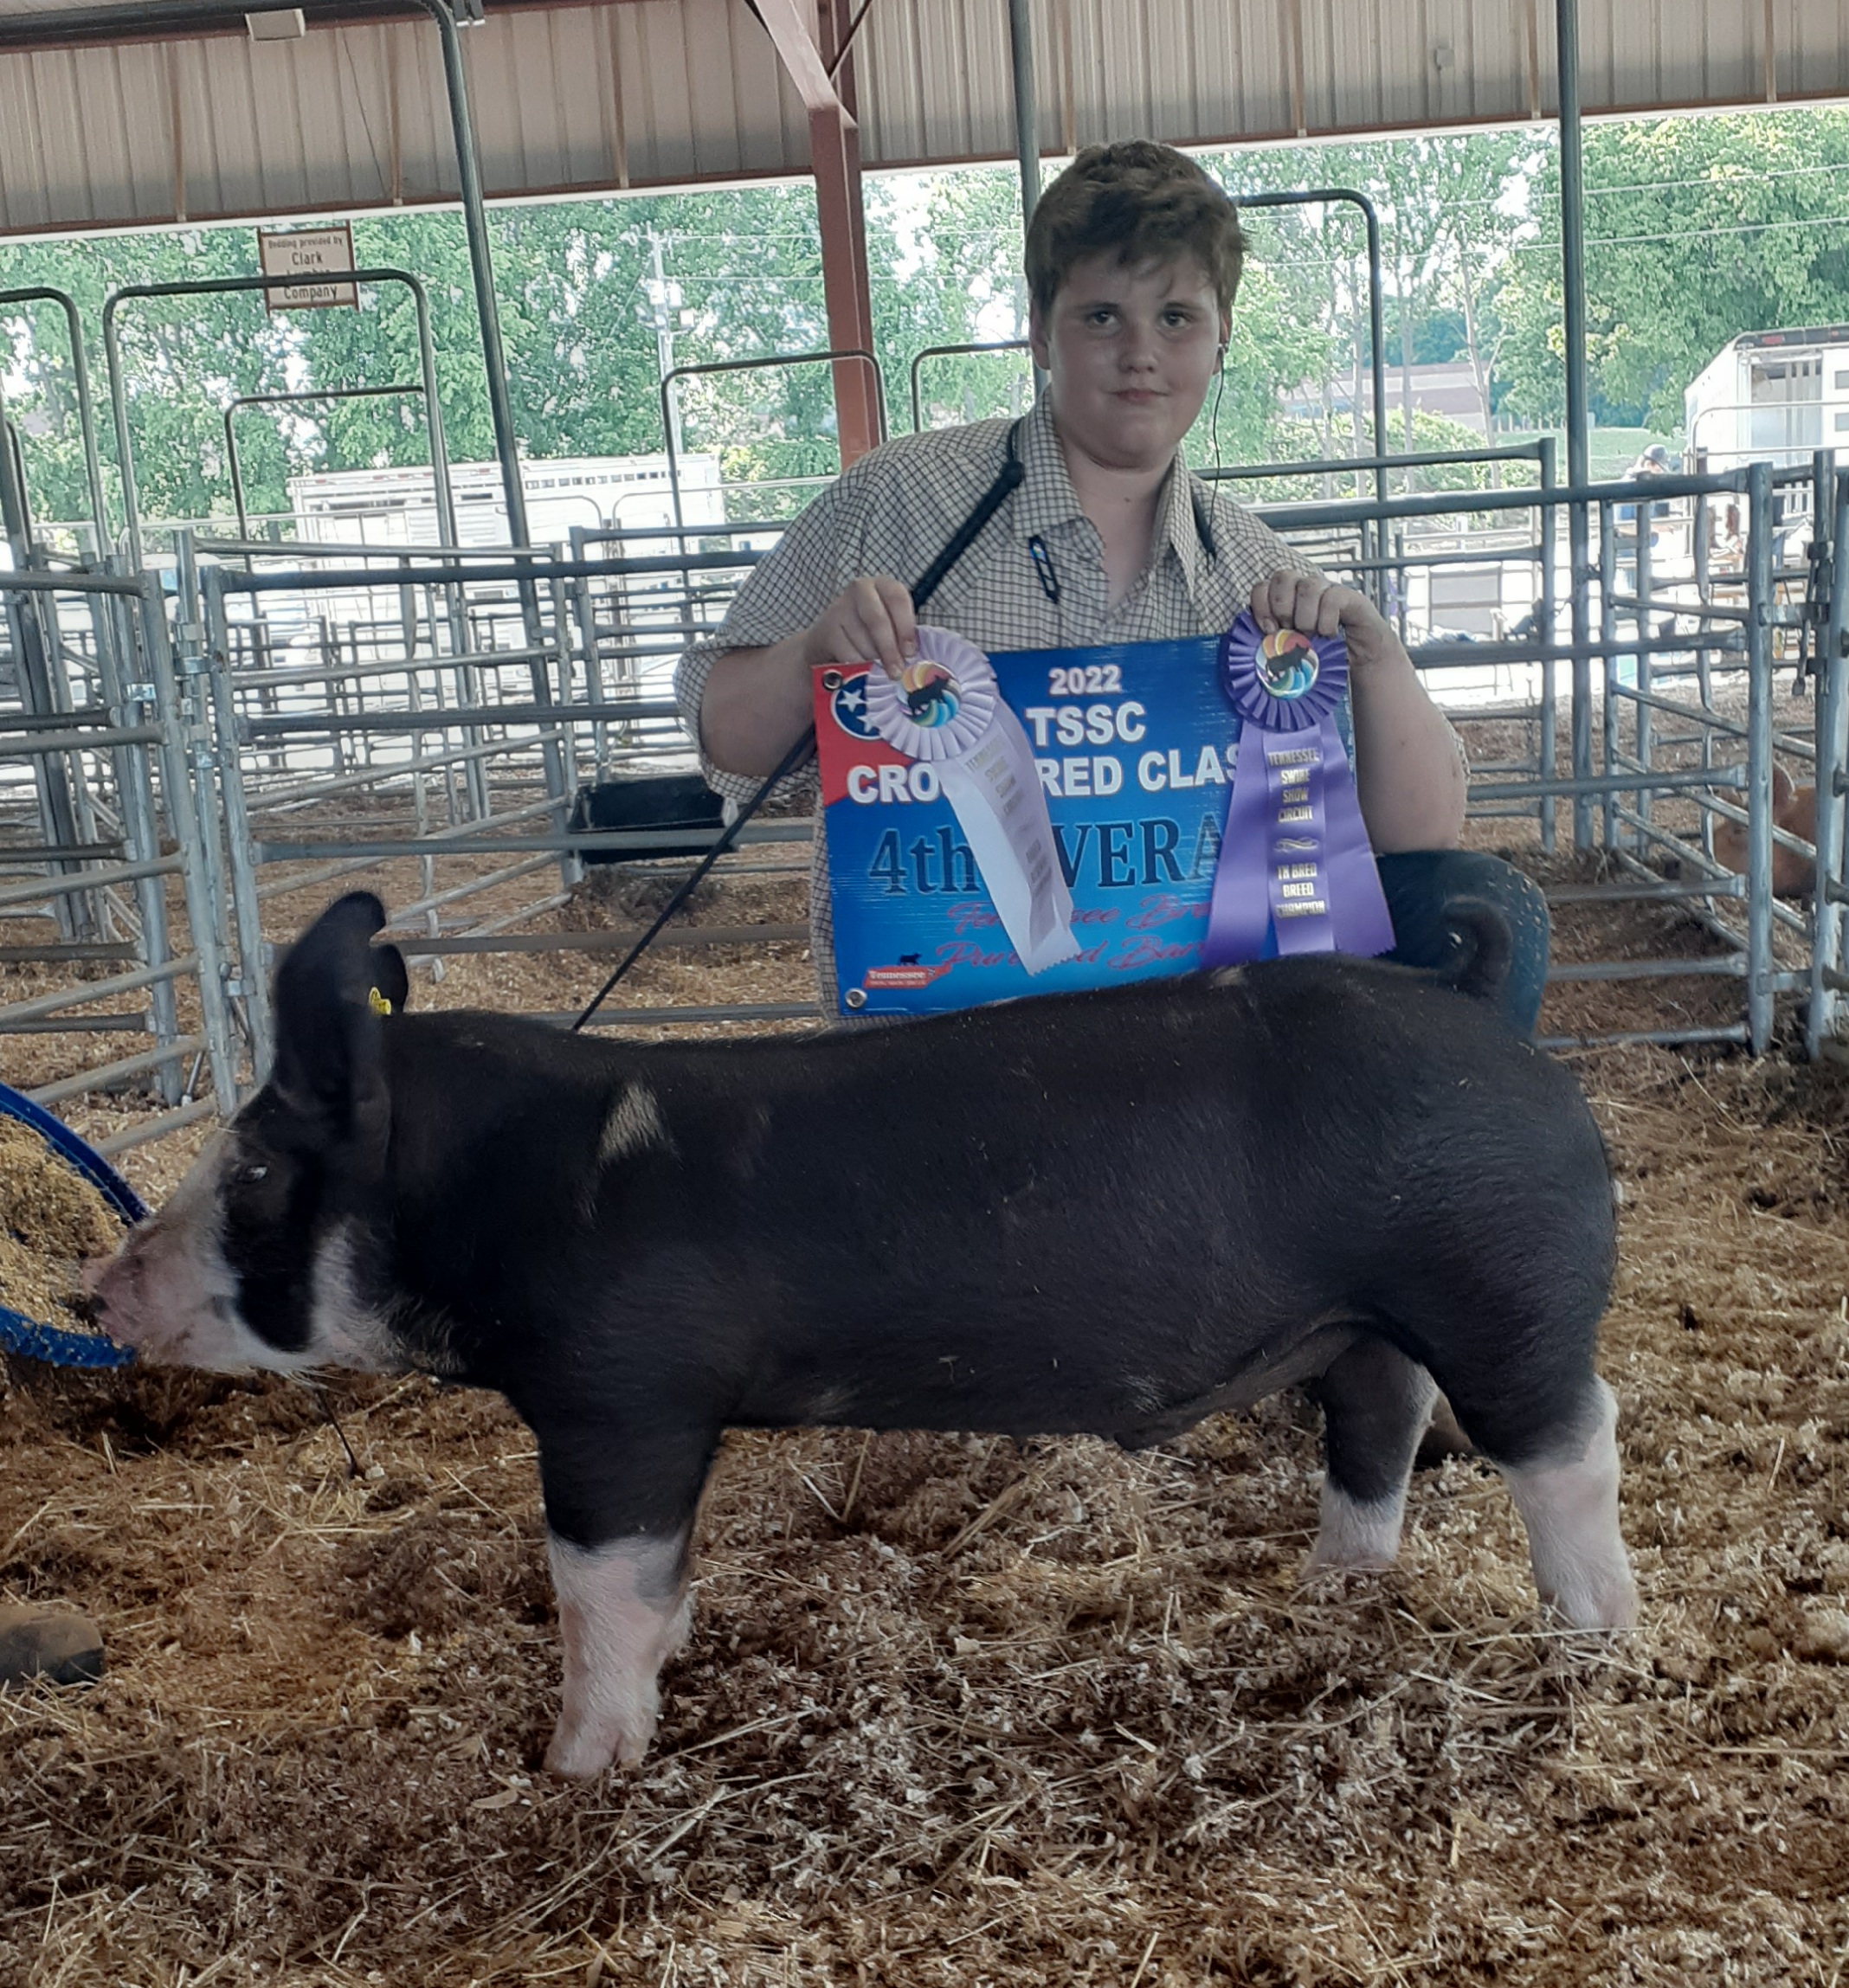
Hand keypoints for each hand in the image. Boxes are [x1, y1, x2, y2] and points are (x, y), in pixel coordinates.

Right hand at [801, 577, 917, 678]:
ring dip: (873, 660)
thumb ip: (902, 636)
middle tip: (896, 672)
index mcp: (884, 585)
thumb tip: (912, 659)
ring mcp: (841, 606)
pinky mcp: (828, 627)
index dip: (906, 628)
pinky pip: (848, 653)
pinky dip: (858, 666)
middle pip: (878, 621)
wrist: (832, 639)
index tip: (910, 652)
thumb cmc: (870, 632)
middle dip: (889, 650)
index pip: (898, 599)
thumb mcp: (891, 626)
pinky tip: (861, 668)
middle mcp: (861, 589)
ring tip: (877, 668)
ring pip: (863, 640)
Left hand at [1249, 571, 1393, 668]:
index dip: (1260, 606)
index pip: (1262, 586)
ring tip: (1311, 636)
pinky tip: (1328, 634)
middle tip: (1290, 631)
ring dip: (1305, 618)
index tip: (1268, 630)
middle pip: (1283, 576)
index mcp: (1285, 599)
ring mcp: (1326, 589)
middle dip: (1282, 608)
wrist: (1359, 658)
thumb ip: (1274, 643)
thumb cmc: (1321, 655)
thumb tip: (1255, 646)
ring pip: (1308, 587)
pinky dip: (1326, 621)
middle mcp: (1304, 588)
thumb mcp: (1291, 650)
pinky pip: (1331, 599)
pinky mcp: (1348, 597)